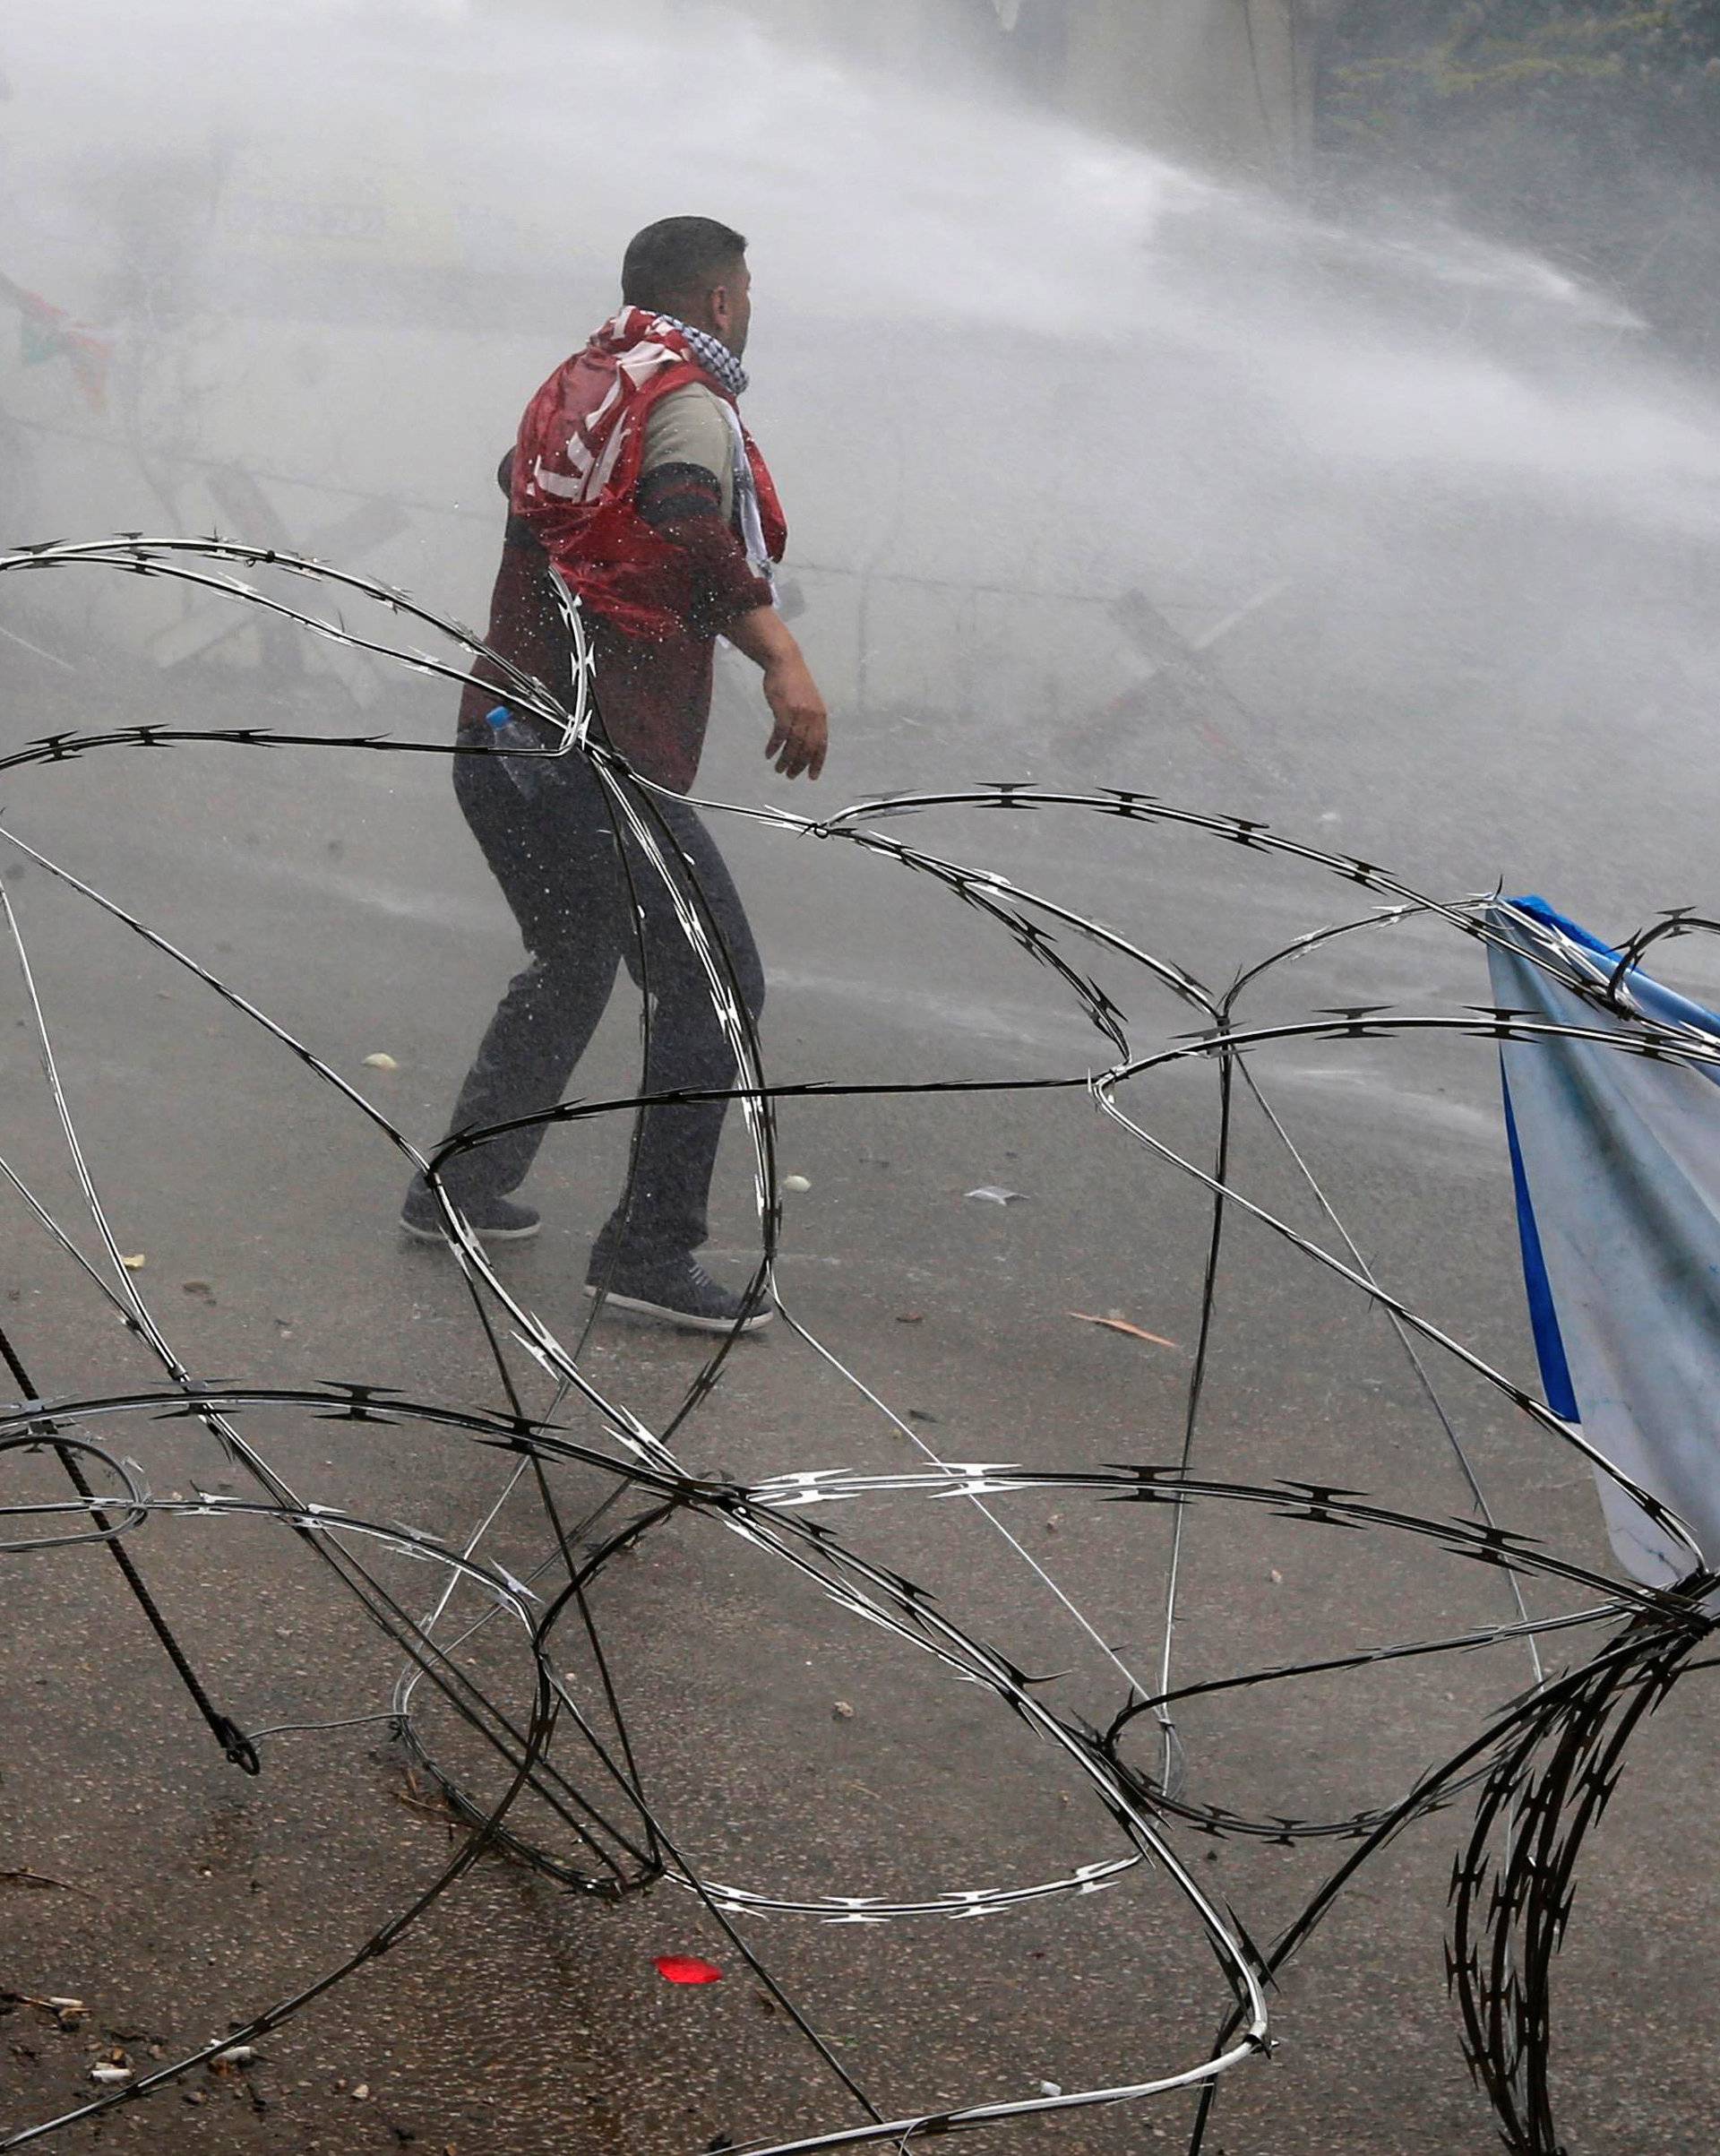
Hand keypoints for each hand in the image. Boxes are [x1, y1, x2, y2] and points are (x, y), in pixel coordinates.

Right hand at [762, 655, 827, 780]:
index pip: (822, 744)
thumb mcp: (809, 702)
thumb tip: (806, 741)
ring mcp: (799, 713)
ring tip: (779, 769)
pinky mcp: (784, 710)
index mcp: (821, 716)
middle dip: (799, 765)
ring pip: (794, 744)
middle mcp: (813, 716)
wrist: (785, 662)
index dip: (817, 762)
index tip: (811, 777)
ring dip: (786, 760)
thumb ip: (810, 720)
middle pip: (808, 748)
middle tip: (790, 775)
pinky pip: (780, 735)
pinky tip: (768, 754)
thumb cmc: (794, 683)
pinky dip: (774, 747)